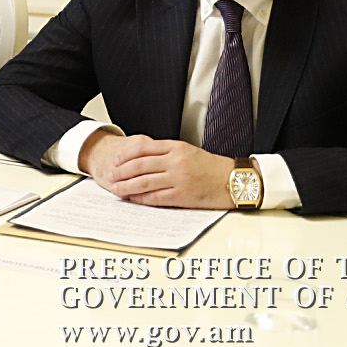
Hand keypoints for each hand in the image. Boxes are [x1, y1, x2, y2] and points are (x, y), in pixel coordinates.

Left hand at [80, 132, 234, 209]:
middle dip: (121, 172)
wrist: (234, 181)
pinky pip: (155, 197)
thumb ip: (166, 152)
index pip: (142, 148)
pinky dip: (141, 198)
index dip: (125, 155)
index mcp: (175, 147)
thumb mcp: (187, 151)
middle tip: (111, 176)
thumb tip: (141, 158)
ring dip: (126, 186)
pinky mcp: (182, 196)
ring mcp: (178, 179)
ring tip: (116, 189)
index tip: (116, 161)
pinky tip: (134, 199)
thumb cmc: (211, 167)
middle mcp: (175, 161)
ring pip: (144, 182)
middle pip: (139, 165)